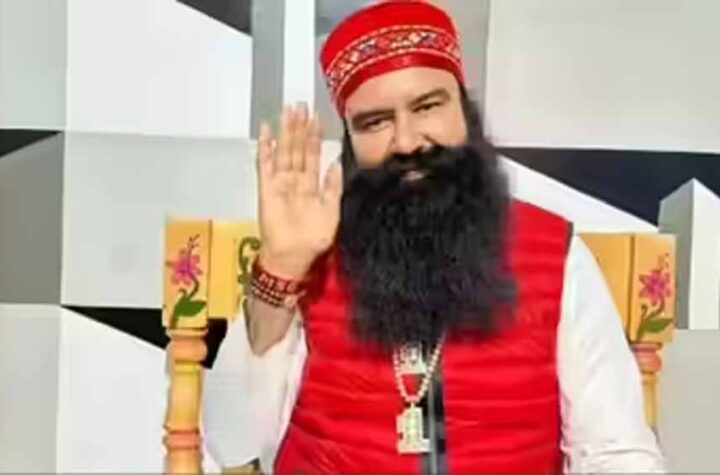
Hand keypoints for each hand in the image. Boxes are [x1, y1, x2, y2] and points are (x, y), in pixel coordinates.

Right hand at [256, 103, 342, 278]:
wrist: (293, 257)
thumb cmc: (313, 238)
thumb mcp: (332, 211)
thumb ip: (333, 187)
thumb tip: (336, 163)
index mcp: (311, 185)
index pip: (313, 154)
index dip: (315, 136)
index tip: (317, 117)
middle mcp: (295, 180)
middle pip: (297, 148)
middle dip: (299, 127)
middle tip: (300, 104)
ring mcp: (280, 182)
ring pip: (284, 151)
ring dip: (285, 131)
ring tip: (287, 111)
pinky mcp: (267, 188)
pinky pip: (265, 165)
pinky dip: (266, 148)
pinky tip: (266, 132)